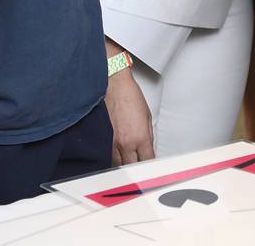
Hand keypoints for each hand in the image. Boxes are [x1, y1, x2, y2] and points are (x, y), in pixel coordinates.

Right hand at [104, 50, 154, 164]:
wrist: (113, 84)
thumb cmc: (129, 96)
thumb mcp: (147, 116)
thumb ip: (148, 136)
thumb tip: (148, 149)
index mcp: (140, 138)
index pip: (148, 161)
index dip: (150, 166)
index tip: (151, 167)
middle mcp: (126, 143)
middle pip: (133, 168)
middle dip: (138, 169)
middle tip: (141, 170)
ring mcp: (112, 143)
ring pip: (119, 165)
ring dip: (125, 166)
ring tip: (130, 165)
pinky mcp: (103, 139)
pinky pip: (109, 156)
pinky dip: (114, 159)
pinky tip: (118, 157)